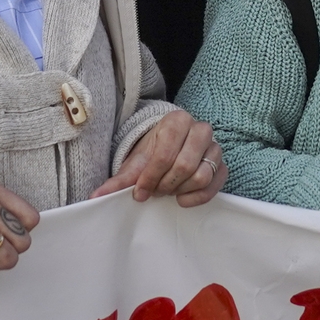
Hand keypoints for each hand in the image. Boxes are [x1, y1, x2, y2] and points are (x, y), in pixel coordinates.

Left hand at [92, 113, 223, 206]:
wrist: (171, 146)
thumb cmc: (154, 151)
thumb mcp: (136, 160)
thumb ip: (119, 179)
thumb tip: (96, 196)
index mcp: (177, 121)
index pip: (164, 154)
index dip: (150, 177)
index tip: (139, 192)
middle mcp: (200, 129)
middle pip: (185, 166)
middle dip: (166, 184)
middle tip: (155, 191)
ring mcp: (215, 147)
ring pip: (202, 176)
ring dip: (181, 190)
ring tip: (168, 191)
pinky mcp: (222, 164)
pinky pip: (216, 185)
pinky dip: (198, 197)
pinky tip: (182, 199)